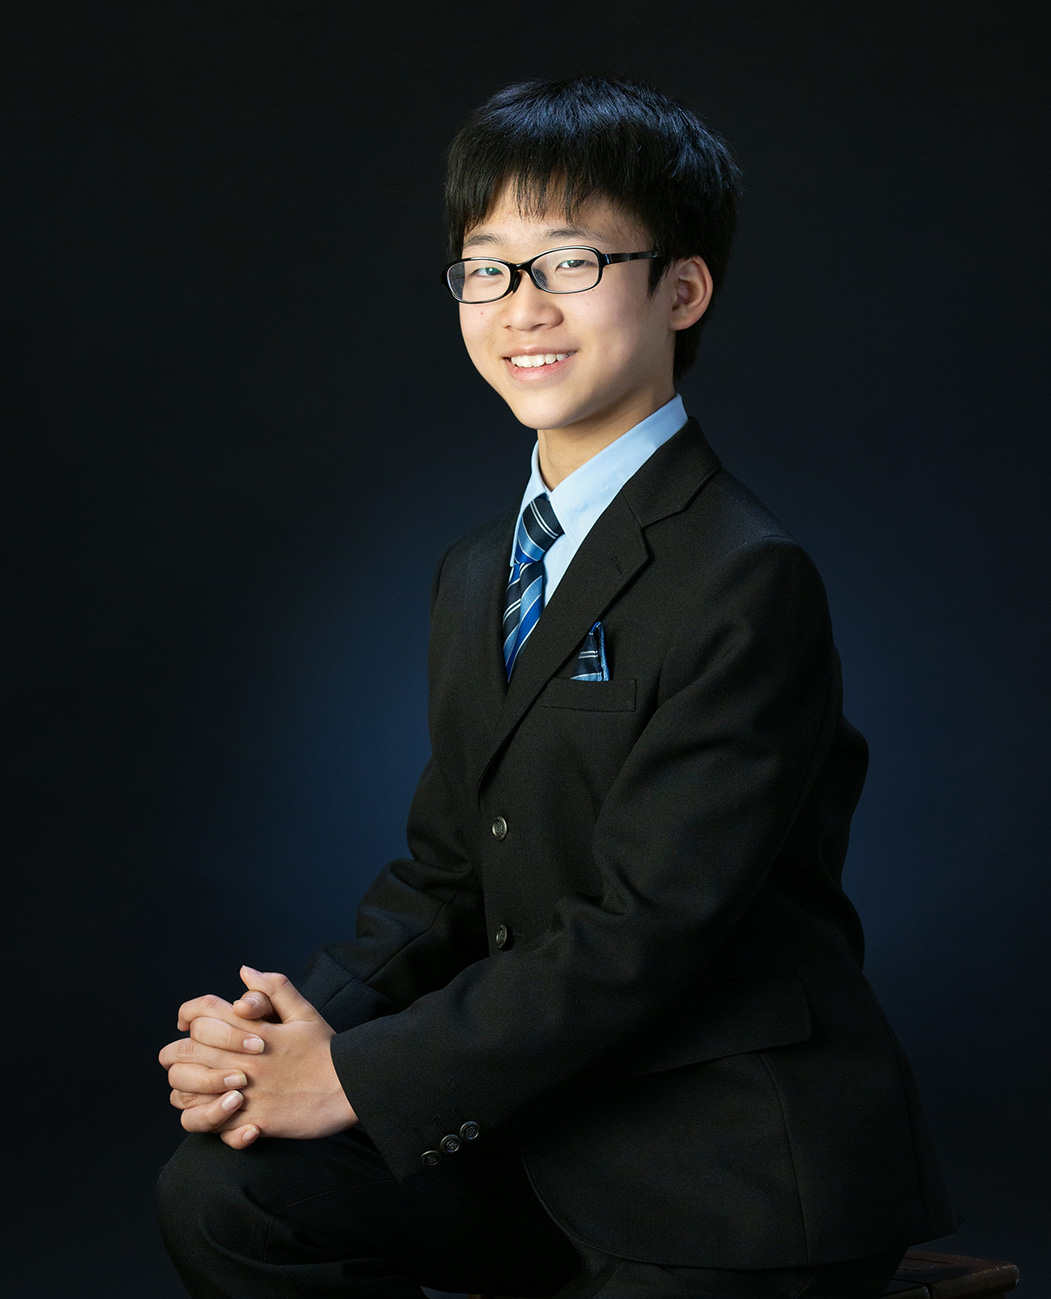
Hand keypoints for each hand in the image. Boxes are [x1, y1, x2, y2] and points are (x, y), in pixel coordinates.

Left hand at [159, 966, 356, 1148]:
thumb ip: (274, 989)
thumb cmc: (326, 1051)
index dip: (188, 1015)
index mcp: (256, 1030)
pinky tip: (213, 1111)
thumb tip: (245, 971)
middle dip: (176, 1053)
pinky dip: (205, 1118)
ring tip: (194, 1087)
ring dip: (185, 1087)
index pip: (204, 1014)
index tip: (185, 1023)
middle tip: (182, 1057)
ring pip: (189, 1090)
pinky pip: (211, 1124)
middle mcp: (246, 1060)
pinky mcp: (254, 1121)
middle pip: (186, 1052)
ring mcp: (249, 1092)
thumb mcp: (304, 1013)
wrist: (350, 1088)